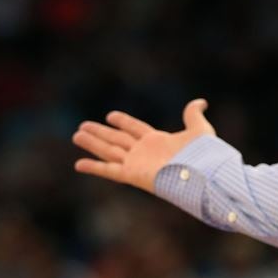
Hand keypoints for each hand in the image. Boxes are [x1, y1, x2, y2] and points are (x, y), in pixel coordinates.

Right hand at [72, 99, 215, 192]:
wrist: (200, 173)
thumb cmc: (201, 154)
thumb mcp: (199, 129)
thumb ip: (193, 114)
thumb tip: (201, 102)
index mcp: (157, 141)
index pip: (135, 128)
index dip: (123, 121)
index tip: (110, 115)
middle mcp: (144, 152)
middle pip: (117, 139)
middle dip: (100, 133)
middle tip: (82, 126)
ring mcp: (136, 163)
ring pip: (109, 151)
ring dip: (92, 143)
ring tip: (76, 135)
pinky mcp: (132, 175)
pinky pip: (109, 170)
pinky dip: (94, 167)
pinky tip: (78, 164)